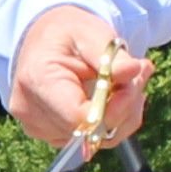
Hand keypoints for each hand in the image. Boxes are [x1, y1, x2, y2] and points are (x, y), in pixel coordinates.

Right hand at [10, 6, 153, 155]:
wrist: (45, 40)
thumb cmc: (66, 33)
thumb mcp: (90, 32)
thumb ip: (111, 54)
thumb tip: (133, 71)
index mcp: (37, 80)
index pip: (78, 118)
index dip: (113, 110)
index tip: (132, 88)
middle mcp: (30, 110)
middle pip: (90, 131)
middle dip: (123, 106)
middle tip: (139, 72)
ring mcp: (38, 127)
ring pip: (96, 139)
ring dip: (122, 113)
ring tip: (127, 79)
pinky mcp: (50, 135)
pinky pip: (92, 139)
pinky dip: (112, 119)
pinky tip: (115, 93)